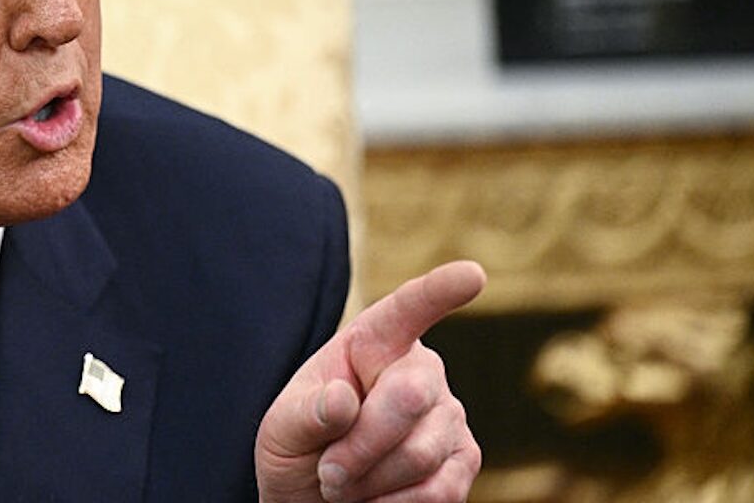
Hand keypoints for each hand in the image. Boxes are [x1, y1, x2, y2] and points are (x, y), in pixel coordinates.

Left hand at [254, 260, 484, 502]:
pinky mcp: (466, 460)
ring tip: (344, 485)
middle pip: (406, 399)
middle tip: (327, 473)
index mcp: (374, 342)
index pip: (407, 310)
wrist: (319, 501)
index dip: (439, 291)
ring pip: (418, 454)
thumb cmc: (301, 451)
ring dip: (369, 482)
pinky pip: (438, 491)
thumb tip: (344, 401)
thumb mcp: (282, 430)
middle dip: (358, 446)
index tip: (472, 274)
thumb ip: (306, 414)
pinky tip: (374, 500)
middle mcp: (422, 370)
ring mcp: (450, 415)